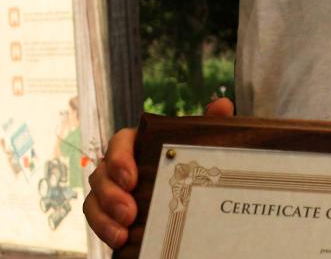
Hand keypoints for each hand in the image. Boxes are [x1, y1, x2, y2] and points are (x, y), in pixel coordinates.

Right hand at [83, 97, 235, 247]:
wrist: (190, 192)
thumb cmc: (190, 159)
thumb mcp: (199, 143)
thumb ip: (210, 123)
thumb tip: (222, 105)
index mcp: (139, 143)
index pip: (120, 142)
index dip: (120, 158)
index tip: (130, 179)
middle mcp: (119, 165)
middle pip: (102, 173)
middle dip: (111, 194)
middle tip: (129, 212)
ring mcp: (112, 190)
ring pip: (94, 199)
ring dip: (104, 217)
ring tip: (122, 231)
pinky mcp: (111, 213)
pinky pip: (98, 220)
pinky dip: (104, 230)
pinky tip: (119, 240)